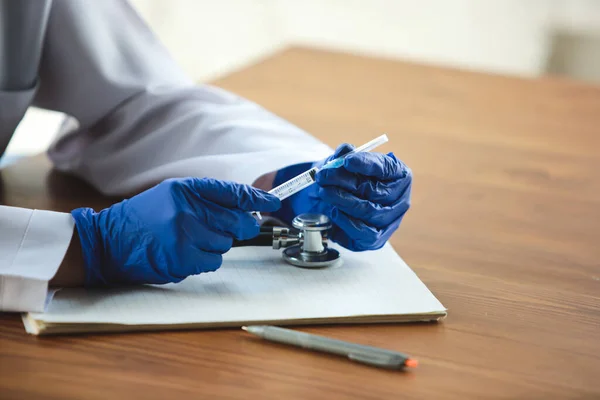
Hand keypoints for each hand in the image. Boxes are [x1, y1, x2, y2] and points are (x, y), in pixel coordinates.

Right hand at [71, 178, 279, 285]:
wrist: (108, 242)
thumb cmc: (143, 219)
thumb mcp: (172, 196)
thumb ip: (206, 198)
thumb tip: (246, 209)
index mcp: (186, 189)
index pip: (232, 192)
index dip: (256, 199)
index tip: (272, 203)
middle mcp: (187, 209)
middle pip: (237, 221)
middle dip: (241, 227)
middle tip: (233, 229)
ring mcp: (185, 235)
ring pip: (225, 243)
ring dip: (214, 245)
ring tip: (188, 240)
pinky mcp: (183, 259)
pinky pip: (213, 261)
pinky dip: (204, 260)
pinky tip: (184, 254)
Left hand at [272, 144, 411, 250]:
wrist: (333, 204)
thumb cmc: (345, 180)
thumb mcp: (341, 163)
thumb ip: (343, 155)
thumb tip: (345, 151)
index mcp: (398, 174)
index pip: (385, 168)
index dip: (365, 163)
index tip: (346, 161)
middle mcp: (400, 198)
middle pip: (374, 190)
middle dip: (344, 181)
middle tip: (323, 176)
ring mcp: (390, 220)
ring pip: (368, 211)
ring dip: (341, 200)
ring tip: (324, 192)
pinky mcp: (376, 239)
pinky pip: (363, 232)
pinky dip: (345, 221)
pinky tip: (334, 211)